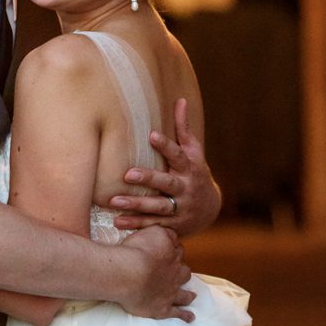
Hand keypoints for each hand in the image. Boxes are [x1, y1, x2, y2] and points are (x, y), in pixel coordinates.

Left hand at [111, 98, 220, 235]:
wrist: (210, 209)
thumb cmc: (195, 171)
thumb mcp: (194, 151)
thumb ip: (184, 128)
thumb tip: (181, 100)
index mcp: (190, 168)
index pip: (178, 155)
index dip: (166, 145)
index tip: (152, 134)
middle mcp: (185, 188)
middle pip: (167, 183)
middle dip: (148, 179)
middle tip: (127, 174)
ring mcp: (180, 208)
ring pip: (158, 207)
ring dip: (136, 205)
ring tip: (114, 202)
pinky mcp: (174, 225)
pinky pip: (153, 225)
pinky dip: (136, 225)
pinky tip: (117, 222)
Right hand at [119, 225, 194, 321]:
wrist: (129, 274)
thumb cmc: (135, 250)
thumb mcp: (150, 231)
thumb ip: (160, 231)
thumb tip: (167, 232)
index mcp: (170, 252)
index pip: (176, 248)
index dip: (173, 249)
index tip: (169, 250)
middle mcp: (174, 272)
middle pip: (183, 270)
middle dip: (182, 270)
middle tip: (179, 272)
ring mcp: (171, 291)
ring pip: (184, 293)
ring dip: (188, 294)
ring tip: (192, 296)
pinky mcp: (164, 308)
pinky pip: (178, 313)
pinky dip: (185, 315)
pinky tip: (190, 317)